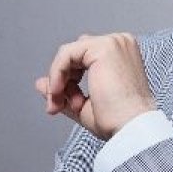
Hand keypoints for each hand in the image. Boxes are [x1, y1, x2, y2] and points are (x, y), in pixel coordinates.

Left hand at [34, 33, 155, 139]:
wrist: (131, 128)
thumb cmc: (118, 121)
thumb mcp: (84, 105)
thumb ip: (64, 92)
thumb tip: (41, 83)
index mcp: (121, 56)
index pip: (83, 59)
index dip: (67, 82)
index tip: (60, 106)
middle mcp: (120, 44)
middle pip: (74, 55)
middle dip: (61, 82)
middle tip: (57, 106)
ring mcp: (113, 43)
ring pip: (68, 54)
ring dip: (58, 82)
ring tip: (62, 104)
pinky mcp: (103, 47)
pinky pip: (66, 54)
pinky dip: (56, 75)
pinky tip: (60, 93)